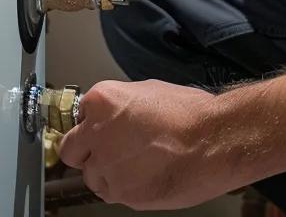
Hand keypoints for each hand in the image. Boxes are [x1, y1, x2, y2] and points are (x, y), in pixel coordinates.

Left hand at [58, 79, 245, 209]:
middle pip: (73, 150)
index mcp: (102, 101)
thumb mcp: (149, 91)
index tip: (102, 128)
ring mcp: (107, 167)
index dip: (93, 124)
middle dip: (87, 151)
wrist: (212, 141)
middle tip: (110, 149)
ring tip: (138, 163)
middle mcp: (97, 134)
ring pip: (92, 176)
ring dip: (107, 172)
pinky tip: (147, 175)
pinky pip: (112, 193)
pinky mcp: (121, 194)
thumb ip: (121, 105)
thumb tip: (114, 115)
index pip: (79, 117)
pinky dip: (124, 187)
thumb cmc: (189, 113)